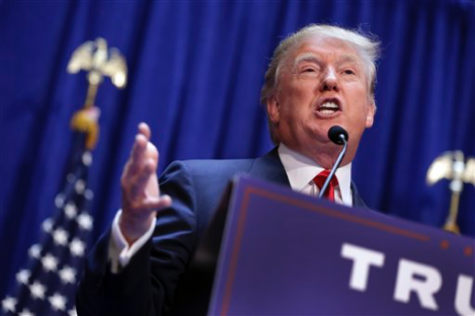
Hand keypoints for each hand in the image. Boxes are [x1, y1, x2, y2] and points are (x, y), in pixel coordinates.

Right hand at [119, 122, 171, 243]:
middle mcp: (129, 181)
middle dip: (137, 152)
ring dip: (144, 173)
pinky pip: (150, 206)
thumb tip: (150, 144)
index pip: (136, 153)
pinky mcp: (140, 209)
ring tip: (151, 163)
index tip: (143, 127)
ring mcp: (133, 196)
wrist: (132, 220)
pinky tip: (168, 200)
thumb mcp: (142, 175)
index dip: (140, 140)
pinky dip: (158, 203)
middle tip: (141, 140)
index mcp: (130, 171)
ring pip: (138, 184)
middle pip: (133, 165)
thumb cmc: (139, 192)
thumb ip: (147, 158)